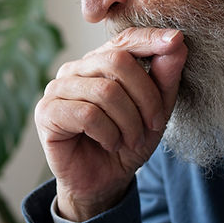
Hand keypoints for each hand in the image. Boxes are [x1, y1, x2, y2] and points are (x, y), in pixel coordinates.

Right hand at [34, 27, 186, 221]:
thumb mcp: (156, 111)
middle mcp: (76, 69)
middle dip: (145, 96)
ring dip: (129, 122)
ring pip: (105, 91)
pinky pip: (87, 114)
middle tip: (155, 124)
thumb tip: (176, 42)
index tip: (176, 41)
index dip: (150, 39)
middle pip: (117, 62)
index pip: (125, 39)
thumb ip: (165, 78)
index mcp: (100, 62)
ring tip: (132, 140)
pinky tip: (109, 144)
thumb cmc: (127, 143)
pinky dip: (108, 133)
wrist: (104, 182)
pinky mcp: (46, 112)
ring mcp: (57, 88)